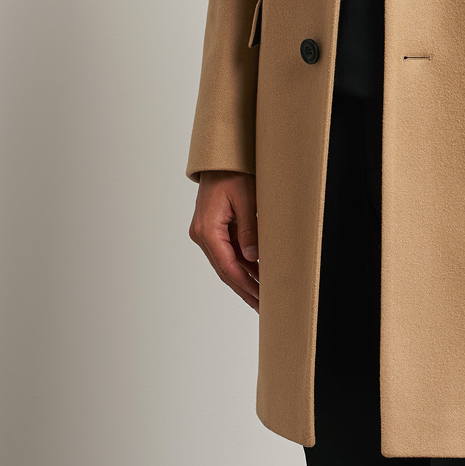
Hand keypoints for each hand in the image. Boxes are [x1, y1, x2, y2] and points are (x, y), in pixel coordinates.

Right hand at [189, 171, 259, 311]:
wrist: (219, 159)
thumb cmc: (232, 173)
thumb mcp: (245, 199)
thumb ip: (249, 230)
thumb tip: (253, 259)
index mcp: (207, 230)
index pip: (228, 267)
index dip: (245, 285)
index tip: (259, 298)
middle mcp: (202, 235)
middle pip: (225, 270)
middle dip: (245, 289)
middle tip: (262, 306)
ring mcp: (205, 233)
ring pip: (226, 263)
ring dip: (244, 279)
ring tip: (261, 296)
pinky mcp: (212, 229)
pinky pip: (227, 252)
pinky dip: (241, 264)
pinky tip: (256, 274)